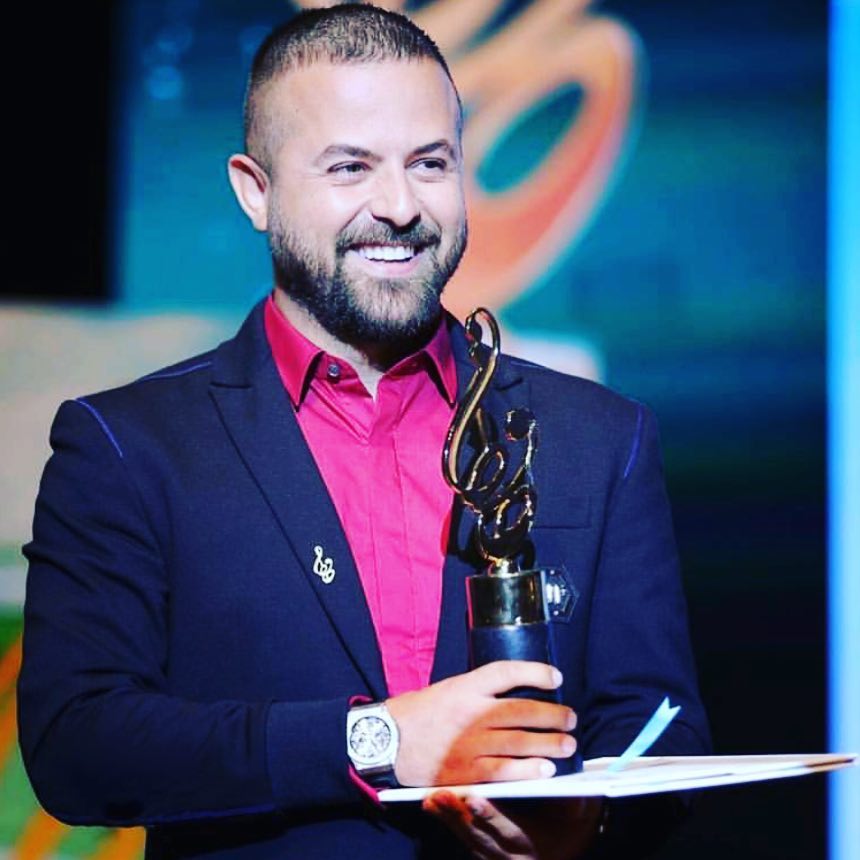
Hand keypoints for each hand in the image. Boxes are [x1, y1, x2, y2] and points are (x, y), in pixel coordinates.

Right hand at [386, 661, 575, 786]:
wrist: (387, 740)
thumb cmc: (420, 713)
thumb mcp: (450, 689)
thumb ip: (479, 691)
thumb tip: (519, 693)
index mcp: (465, 687)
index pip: (506, 672)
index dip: (535, 672)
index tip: (557, 677)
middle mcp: (470, 713)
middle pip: (522, 710)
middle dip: (552, 715)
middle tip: (571, 719)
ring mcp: (469, 743)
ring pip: (519, 741)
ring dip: (549, 743)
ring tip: (568, 745)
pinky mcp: (465, 771)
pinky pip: (503, 771)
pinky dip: (527, 770)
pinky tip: (546, 770)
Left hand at [422, 791, 602, 859]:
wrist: (570, 845)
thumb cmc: (574, 818)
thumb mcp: (578, 808)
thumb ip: (566, 794)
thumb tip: (554, 766)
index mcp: (534, 845)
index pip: (509, 829)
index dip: (490, 815)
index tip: (473, 797)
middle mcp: (513, 857)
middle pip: (481, 837)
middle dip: (458, 816)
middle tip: (439, 795)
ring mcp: (497, 858)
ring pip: (468, 840)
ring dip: (448, 819)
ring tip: (430, 798)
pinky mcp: (486, 853)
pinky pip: (465, 839)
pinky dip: (449, 823)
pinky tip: (432, 805)